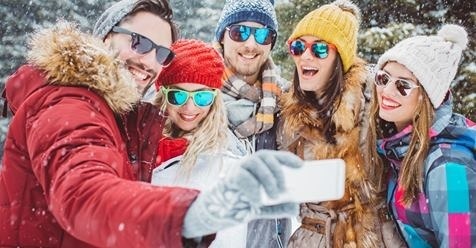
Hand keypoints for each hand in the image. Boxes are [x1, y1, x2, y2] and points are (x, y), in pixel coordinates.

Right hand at [182, 150, 302, 237]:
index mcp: (260, 165)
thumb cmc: (245, 203)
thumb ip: (280, 207)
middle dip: (277, 172)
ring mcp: (239, 167)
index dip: (288, 158)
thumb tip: (295, 208)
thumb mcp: (265, 207)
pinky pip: (243, 177)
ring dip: (267, 179)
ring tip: (274, 196)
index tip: (301, 165)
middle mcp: (250, 162)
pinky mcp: (230, 176)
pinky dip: (252, 188)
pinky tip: (257, 201)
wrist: (221, 210)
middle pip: (266, 157)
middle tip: (283, 190)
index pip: (275, 156)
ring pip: (255, 162)